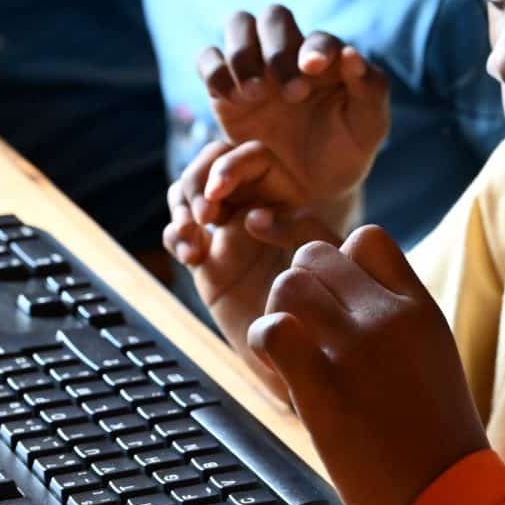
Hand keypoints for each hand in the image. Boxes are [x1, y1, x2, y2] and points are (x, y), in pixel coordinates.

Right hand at [164, 139, 337, 384]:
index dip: (231, 165)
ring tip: (192, 235)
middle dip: (198, 180)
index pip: (252, 157)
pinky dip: (176, 237)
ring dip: (182, 205)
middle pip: (212, 164)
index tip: (219, 190)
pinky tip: (191, 255)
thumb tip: (254, 216)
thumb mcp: (326, 257)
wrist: (307, 347)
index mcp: (286, 193)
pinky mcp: (207, 258)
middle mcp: (253, 203)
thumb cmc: (329, 299)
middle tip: (203, 215)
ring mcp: (226, 230)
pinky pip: (180, 234)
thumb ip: (302, 227)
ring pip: (189, 193)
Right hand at [197, 6, 389, 221]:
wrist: (309, 187)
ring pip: (239, 25)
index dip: (315, 48)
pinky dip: (214, 70)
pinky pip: (208, 59)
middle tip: (291, 93)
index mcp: (327, 58)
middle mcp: (288, 53)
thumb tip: (351, 53)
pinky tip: (231, 99)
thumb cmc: (345, 152)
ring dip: (243, 53)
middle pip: (273, 17)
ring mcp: (254, 66)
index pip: (319, 38)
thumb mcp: (368, 128)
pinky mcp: (223, 87)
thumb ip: (370, 89)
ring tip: (255, 95)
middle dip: (278, 49)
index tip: (312, 69)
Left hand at [249, 227, 488, 504]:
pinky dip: (262, 342)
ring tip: (286, 353)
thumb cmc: (438, 448)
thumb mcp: (434, 364)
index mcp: (421, 310)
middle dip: (297, 287)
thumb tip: (360, 309)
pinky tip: (275, 369)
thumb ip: (400, 328)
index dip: (336, 263)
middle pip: (317, 255)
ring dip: (275, 311)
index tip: (331, 302)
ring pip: (289, 282)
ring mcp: (358, 349)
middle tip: (300, 333)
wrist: (448, 504)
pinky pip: (274, 328)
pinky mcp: (325, 387)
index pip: (367, 240)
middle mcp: (390, 317)